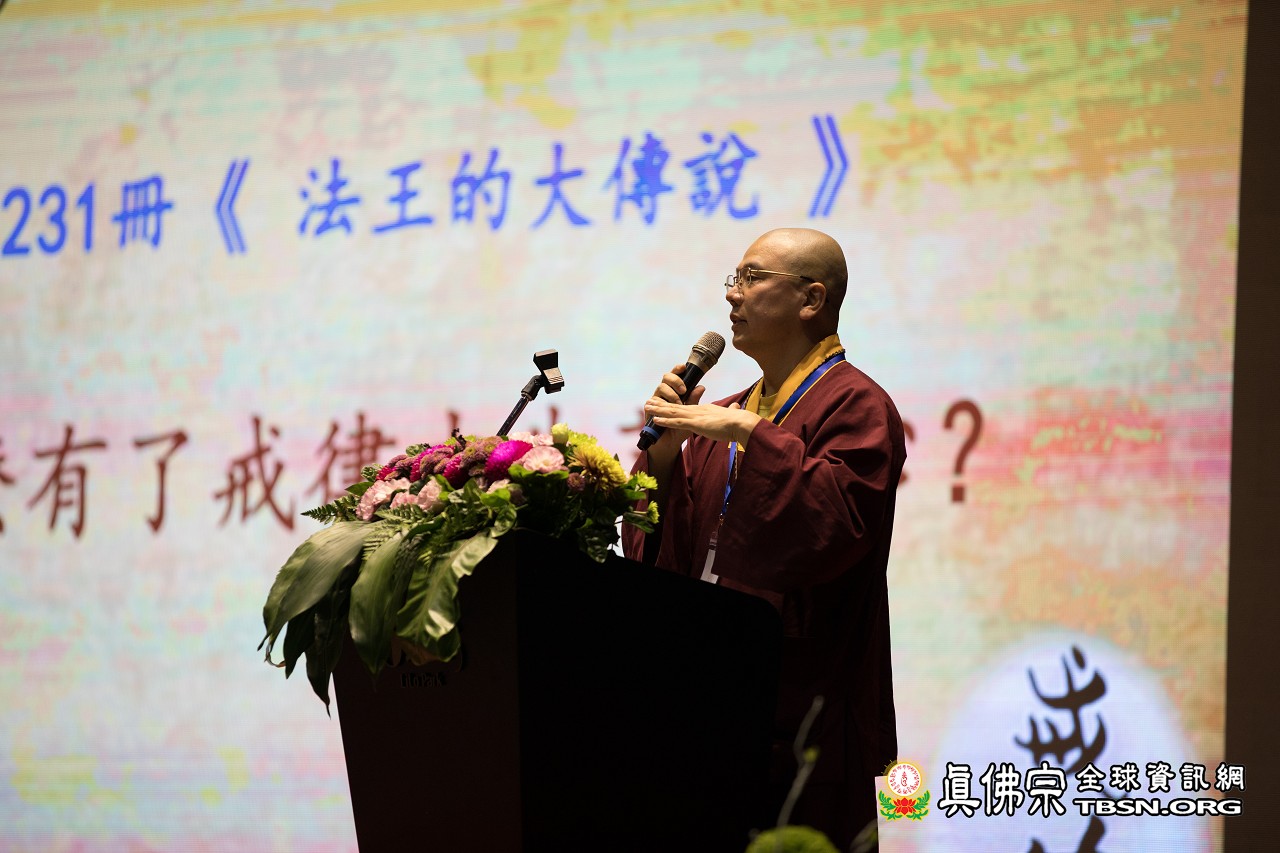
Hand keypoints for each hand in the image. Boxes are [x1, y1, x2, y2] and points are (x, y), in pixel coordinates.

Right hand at [644, 363, 706, 459]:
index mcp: (675, 390)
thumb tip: (701, 386)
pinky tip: (663, 406)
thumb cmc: (682, 426)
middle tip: (683, 390)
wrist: (671, 442)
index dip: (677, 369)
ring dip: (670, 394)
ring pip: (660, 387)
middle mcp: (664, 392)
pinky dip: (658, 404)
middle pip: (666, 377)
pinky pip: (651, 401)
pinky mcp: (649, 409)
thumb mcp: (691, 413)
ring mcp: (656, 399)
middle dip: (675, 381)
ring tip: (678, 403)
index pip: (676, 375)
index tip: (683, 367)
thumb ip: (694, 400)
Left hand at [644, 398, 761, 447]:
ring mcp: (696, 417)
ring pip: (673, 412)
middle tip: (649, 402)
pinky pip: (677, 422)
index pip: (686, 407)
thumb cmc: (739, 422)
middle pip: (676, 407)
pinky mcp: (696, 424)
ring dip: (659, 410)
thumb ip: (731, 412)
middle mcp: (698, 411)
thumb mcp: (732, 416)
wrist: (742, 423)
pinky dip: (666, 420)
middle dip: (661, 405)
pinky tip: (656, 420)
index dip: (674, 406)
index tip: (664, 404)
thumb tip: (736, 408)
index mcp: (705, 410)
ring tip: (647, 407)